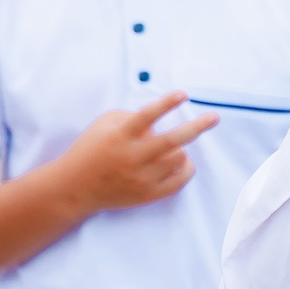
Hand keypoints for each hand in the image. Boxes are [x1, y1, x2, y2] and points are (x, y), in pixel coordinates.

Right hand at [56, 92, 216, 213]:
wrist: (75, 187)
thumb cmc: (91, 149)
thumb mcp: (103, 125)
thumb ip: (130, 116)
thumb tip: (159, 119)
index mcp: (120, 136)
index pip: (147, 115)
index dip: (166, 103)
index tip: (183, 94)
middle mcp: (132, 156)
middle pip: (172, 140)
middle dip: (198, 127)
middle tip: (214, 118)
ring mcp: (141, 178)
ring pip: (178, 159)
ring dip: (182, 149)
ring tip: (175, 147)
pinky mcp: (147, 194)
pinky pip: (178, 182)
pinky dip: (186, 170)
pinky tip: (184, 162)